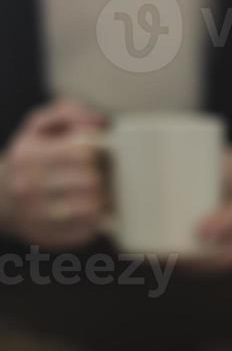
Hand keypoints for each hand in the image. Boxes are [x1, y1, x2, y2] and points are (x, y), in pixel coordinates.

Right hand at [0, 100, 107, 248]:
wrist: (0, 200)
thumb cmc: (30, 157)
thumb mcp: (39, 126)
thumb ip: (69, 112)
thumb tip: (99, 122)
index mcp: (29, 156)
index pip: (82, 153)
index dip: (97, 152)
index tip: (96, 153)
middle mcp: (30, 187)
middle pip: (91, 181)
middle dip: (101, 176)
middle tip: (100, 174)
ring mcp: (38, 216)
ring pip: (92, 208)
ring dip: (102, 199)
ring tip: (97, 192)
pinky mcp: (50, 237)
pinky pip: (88, 230)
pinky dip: (96, 220)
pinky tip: (89, 210)